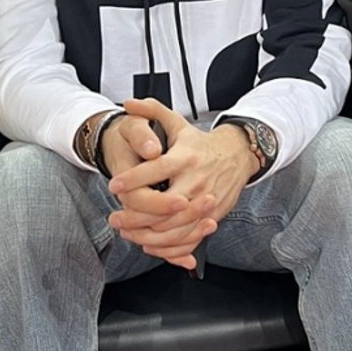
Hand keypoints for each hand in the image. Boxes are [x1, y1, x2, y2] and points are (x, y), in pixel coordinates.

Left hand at [108, 99, 256, 267]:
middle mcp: (196, 181)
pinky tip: (149, 243)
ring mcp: (204, 202)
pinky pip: (188, 239)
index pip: (157, 170)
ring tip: (126, 231)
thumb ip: (152, 110)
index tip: (115, 185)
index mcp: (185, 158)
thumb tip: (129, 104)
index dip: (134, 179)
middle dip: (136, 215)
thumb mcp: (177, 122)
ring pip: (174, 227)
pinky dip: (168, 247)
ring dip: (147, 234)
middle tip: (115, 217)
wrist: (237, 156)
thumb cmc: (201, 143)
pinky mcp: (210, 218)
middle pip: (164, 206)